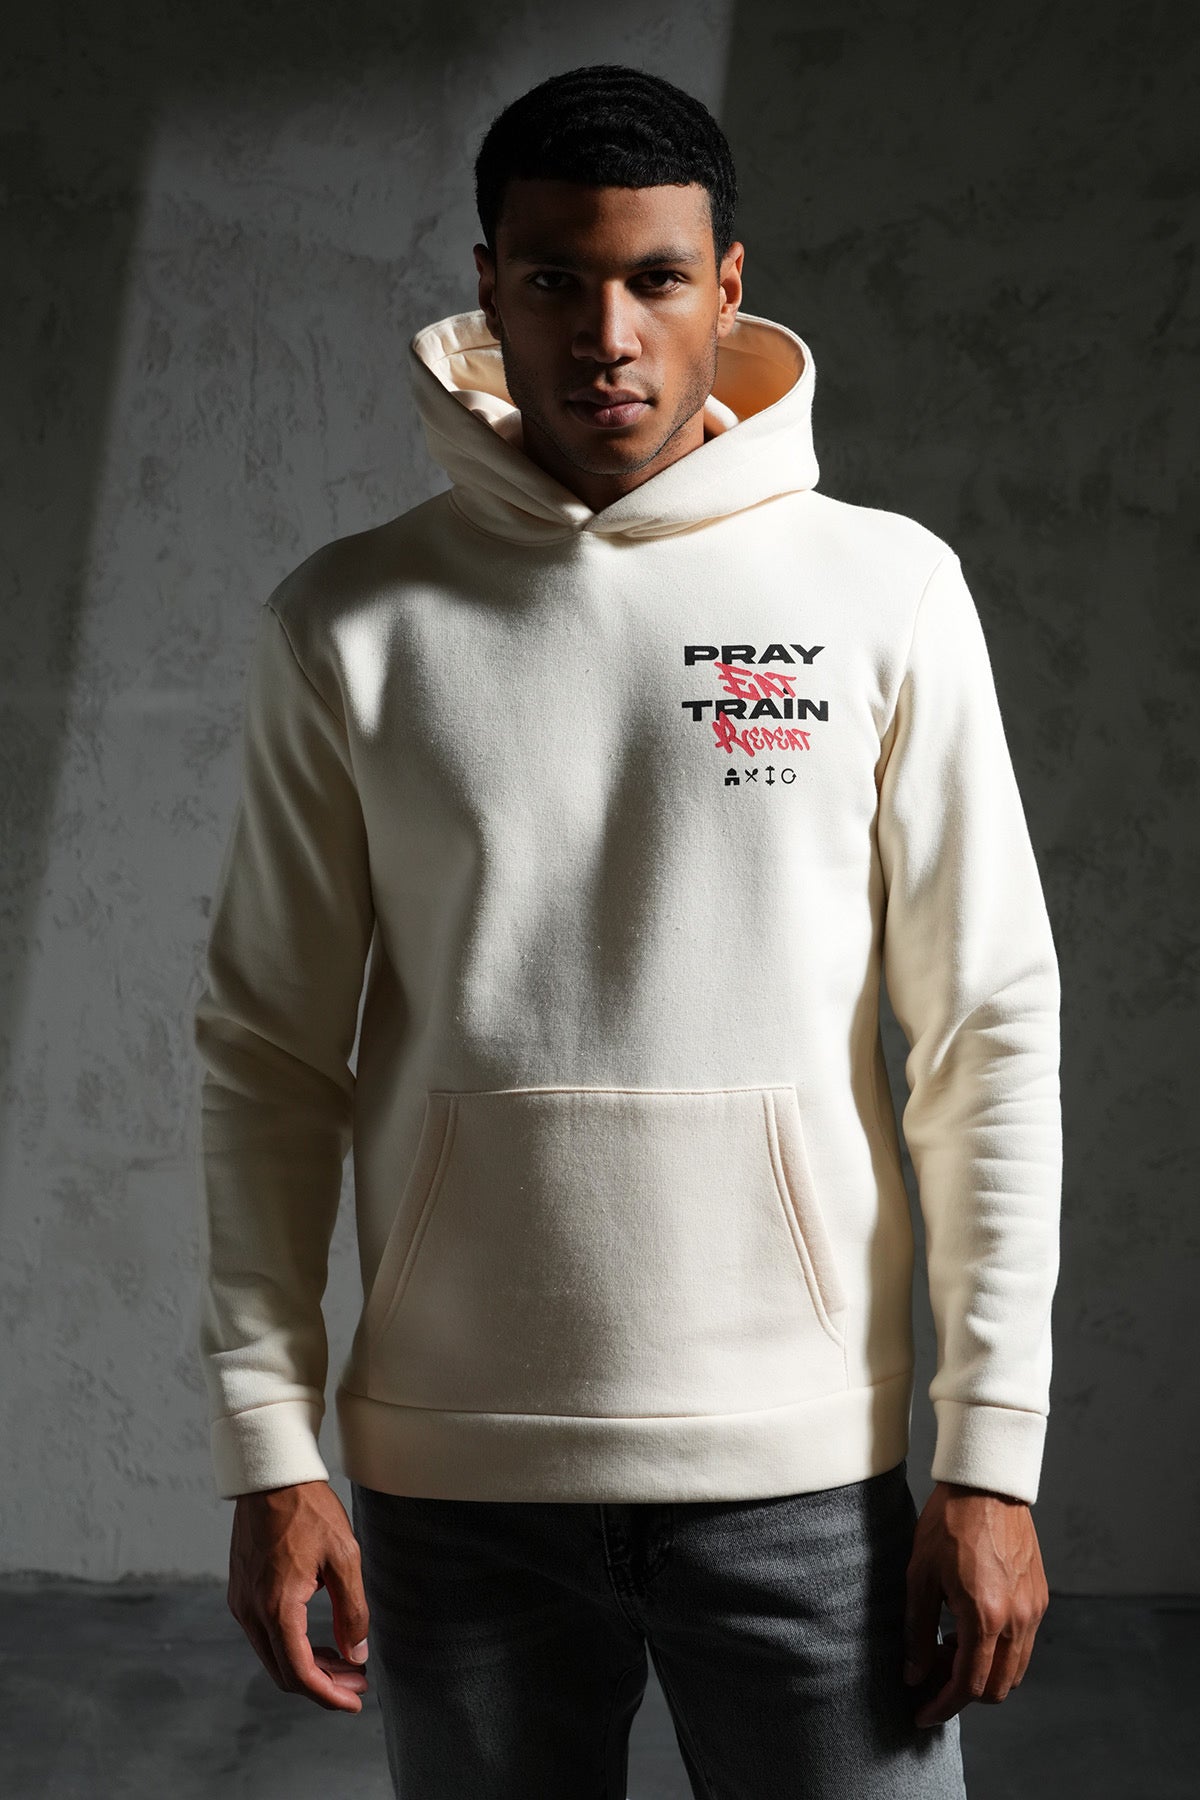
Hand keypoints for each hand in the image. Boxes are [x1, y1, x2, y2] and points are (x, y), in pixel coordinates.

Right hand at [227, 1478, 371, 1711]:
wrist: (271, 1477)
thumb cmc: (309, 1511)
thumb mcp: (344, 1557)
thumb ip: (352, 1610)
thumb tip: (355, 1654)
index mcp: (277, 1607)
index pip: (300, 1673)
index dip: (329, 1695)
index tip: (354, 1701)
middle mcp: (252, 1612)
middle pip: (284, 1672)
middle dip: (323, 1684)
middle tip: (357, 1681)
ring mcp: (241, 1603)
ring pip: (273, 1656)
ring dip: (307, 1665)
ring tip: (344, 1661)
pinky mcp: (240, 1592)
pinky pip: (264, 1635)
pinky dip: (291, 1645)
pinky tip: (318, 1638)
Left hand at [903, 1480, 1048, 1728]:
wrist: (986, 1486)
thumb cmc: (948, 1524)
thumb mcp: (920, 1577)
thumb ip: (917, 1632)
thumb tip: (914, 1675)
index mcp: (985, 1617)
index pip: (968, 1685)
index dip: (943, 1706)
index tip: (922, 1714)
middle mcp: (1017, 1621)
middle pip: (997, 1689)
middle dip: (963, 1694)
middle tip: (931, 1677)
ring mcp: (1034, 1611)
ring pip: (1014, 1671)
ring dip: (984, 1675)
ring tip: (948, 1651)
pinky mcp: (1040, 1598)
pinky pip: (1024, 1645)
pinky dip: (999, 1652)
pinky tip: (970, 1630)